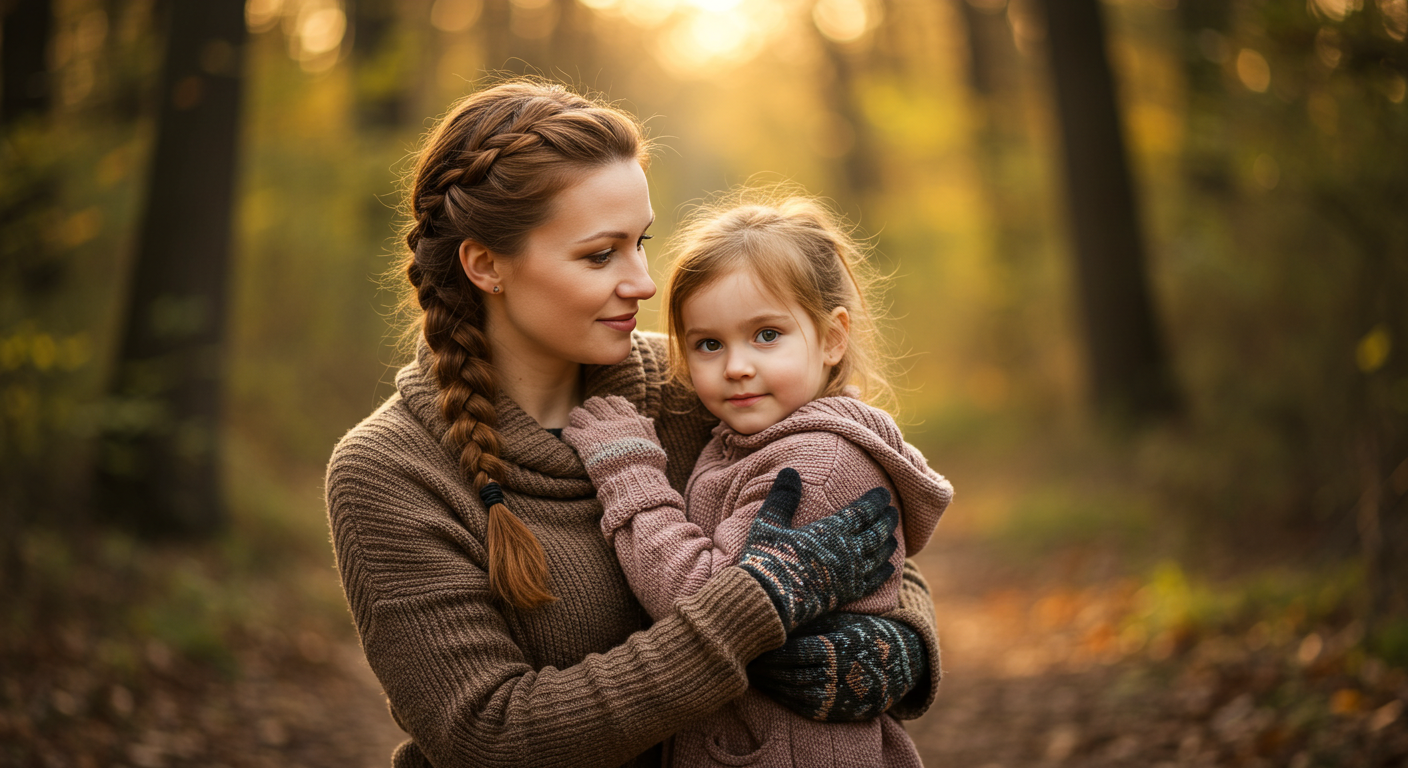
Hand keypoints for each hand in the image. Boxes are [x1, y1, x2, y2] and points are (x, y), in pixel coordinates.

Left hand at [562, 395, 665, 474]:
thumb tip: (644, 417)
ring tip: (577, 427)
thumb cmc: (647, 466)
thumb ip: (647, 429)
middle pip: (593, 403)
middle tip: (588, 418)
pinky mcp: (584, 443)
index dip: (607, 405)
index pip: (614, 401)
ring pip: (577, 414)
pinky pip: (569, 432)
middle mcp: (612, 421)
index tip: (605, 412)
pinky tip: (571, 441)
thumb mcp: (654, 444)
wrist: (635, 480)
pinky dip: (568, 435)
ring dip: (576, 420)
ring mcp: (597, 431)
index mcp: (629, 420)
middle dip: (589, 409)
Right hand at [737, 469, 898, 632]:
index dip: (875, 501)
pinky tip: (889, 568)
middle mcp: (847, 551)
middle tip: (894, 512)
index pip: (862, 512)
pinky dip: (884, 572)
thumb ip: (783, 497)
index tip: (885, 494)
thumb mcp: (769, 524)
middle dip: (887, 521)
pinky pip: (874, 582)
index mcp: (831, 531)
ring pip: (879, 555)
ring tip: (893, 537)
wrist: (769, 601)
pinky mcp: (847, 595)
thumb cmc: (767, 560)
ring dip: (888, 543)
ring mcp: (850, 574)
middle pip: (876, 532)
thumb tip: (789, 471)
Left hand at [749, 612, 926, 721]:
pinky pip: (803, 707)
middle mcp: (833, 676)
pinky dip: (785, 698)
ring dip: (770, 685)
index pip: (789, 653)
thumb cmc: (865, 633)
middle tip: (744, 658)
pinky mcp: (838, 711)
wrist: (903, 662)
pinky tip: (773, 688)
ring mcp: (836, 697)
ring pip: (792, 693)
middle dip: (764, 668)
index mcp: (833, 649)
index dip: (768, 650)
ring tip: (754, 673)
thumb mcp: (840, 621)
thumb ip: (810, 622)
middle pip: (786, 674)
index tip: (751, 641)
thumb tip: (775, 616)